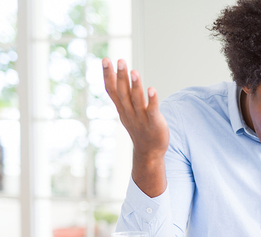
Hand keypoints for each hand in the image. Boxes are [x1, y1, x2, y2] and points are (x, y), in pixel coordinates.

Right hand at [103, 58, 167, 196]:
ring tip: (134, 71)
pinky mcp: (154, 123)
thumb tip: (117, 76)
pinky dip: (152, 100)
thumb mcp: (127, 111)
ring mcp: (141, 118)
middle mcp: (129, 112)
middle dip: (121, 77)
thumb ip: (122, 95)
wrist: (149, 152)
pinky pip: (152, 110)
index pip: (112, 90)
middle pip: (123, 93)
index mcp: (122, 108)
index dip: (108, 75)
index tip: (106, 59)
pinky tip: (152, 89)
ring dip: (135, 86)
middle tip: (120, 60)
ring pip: (136, 100)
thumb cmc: (139, 128)